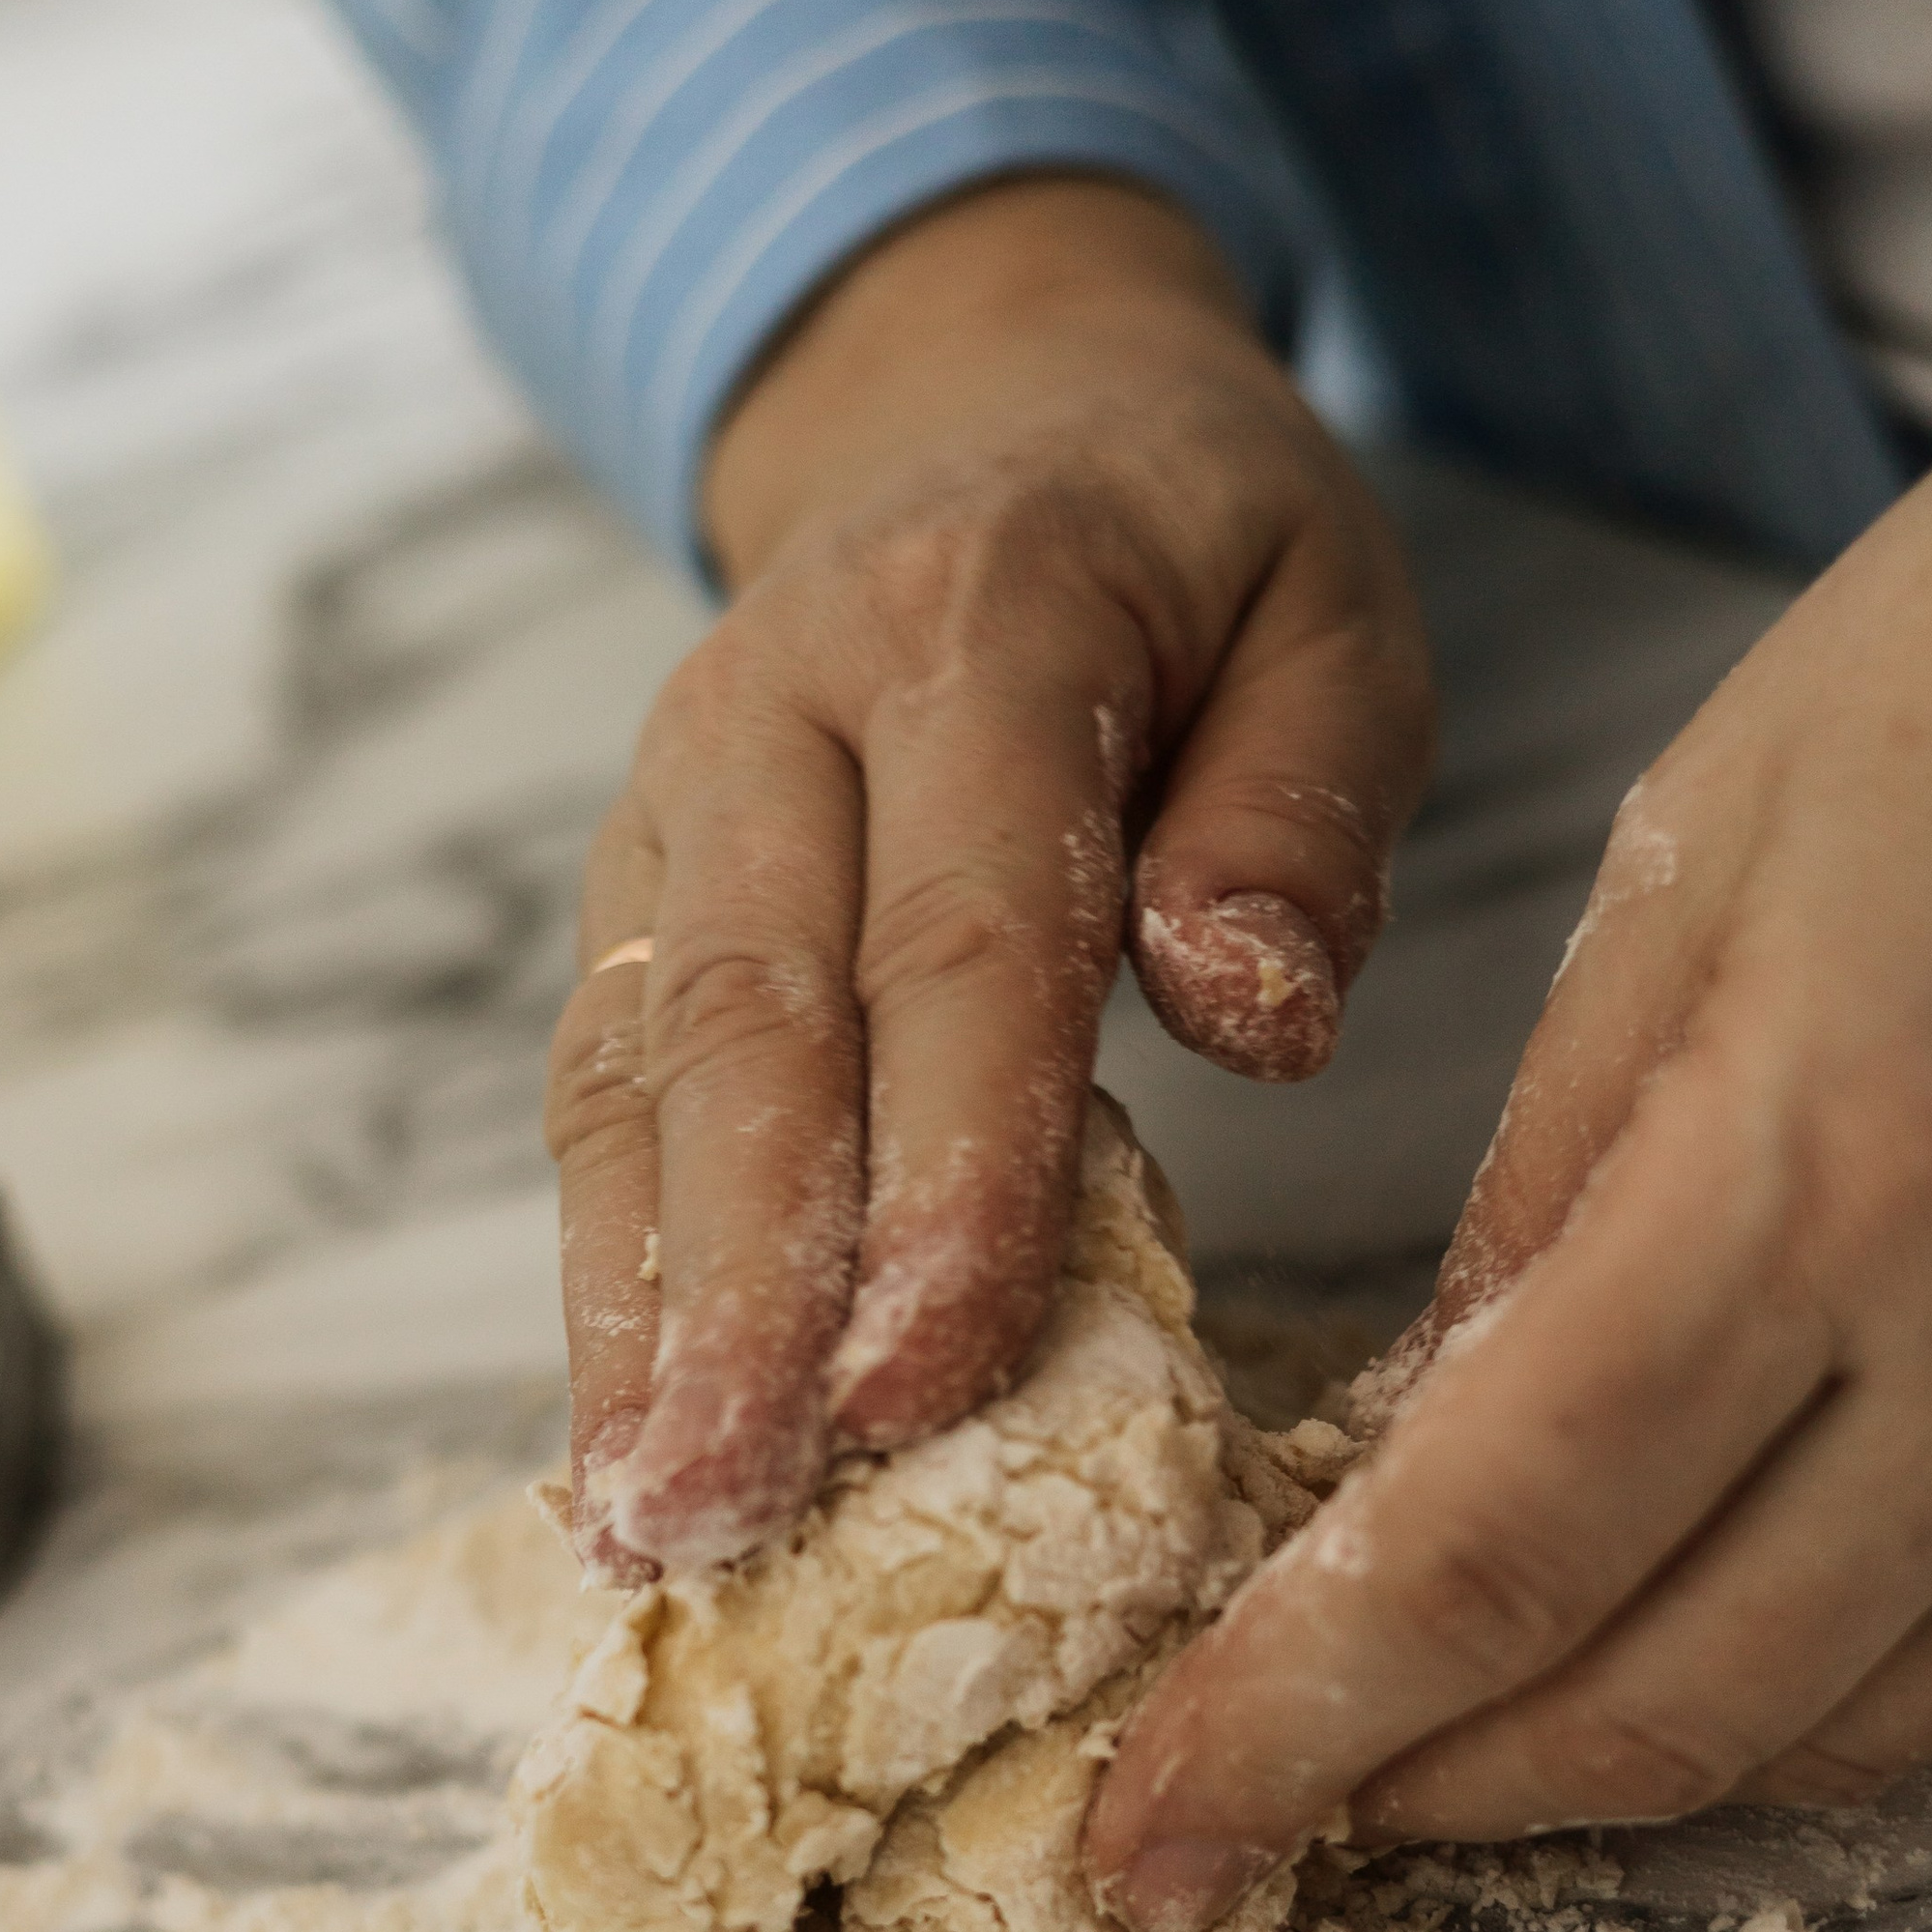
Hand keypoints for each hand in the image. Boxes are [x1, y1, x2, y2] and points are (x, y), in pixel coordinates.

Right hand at [545, 174, 1432, 1573]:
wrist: (981, 409)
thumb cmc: (1197, 554)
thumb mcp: (1335, 610)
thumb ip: (1307, 805)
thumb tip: (1251, 1018)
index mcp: (979, 621)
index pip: (965, 930)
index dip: (942, 1167)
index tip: (924, 1377)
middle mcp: (773, 712)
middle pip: (745, 1023)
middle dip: (740, 1290)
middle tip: (737, 1506)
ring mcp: (669, 808)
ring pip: (630, 1076)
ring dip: (633, 1315)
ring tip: (646, 1522)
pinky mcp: (628, 899)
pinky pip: (597, 1096)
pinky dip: (602, 1279)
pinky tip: (616, 1445)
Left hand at [1088, 327, 1931, 1931]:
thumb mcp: (1686, 882)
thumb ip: (1537, 1197)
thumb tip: (1403, 1451)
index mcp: (1812, 1168)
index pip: (1488, 1550)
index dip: (1295, 1722)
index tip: (1154, 1821)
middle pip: (1644, 1701)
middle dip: (1407, 1799)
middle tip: (1241, 1819)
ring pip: (1807, 1736)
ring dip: (1579, 1784)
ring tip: (1412, 1754)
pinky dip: (1766, 1713)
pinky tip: (1642, 1663)